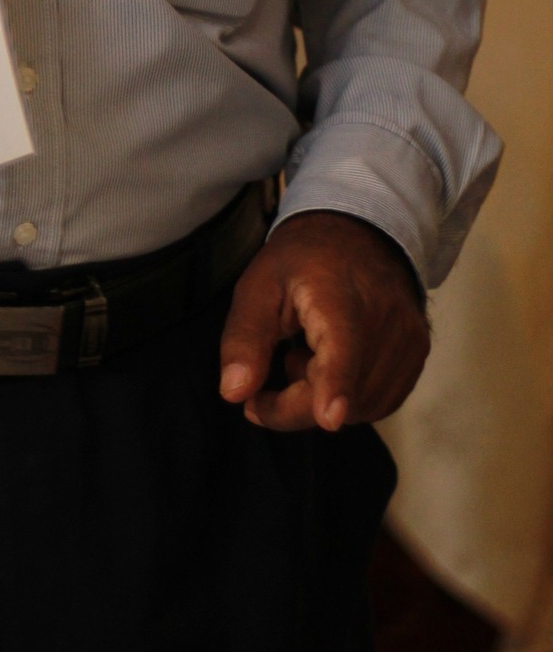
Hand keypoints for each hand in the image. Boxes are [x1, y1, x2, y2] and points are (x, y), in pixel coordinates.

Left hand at [219, 210, 429, 431]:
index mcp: (338, 294)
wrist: (359, 233)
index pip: (342, 347)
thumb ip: (244, 340)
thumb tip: (233, 392)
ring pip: (362, 406)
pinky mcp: (418, 355)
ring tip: (303, 355)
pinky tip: (330, 364)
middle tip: (259, 390)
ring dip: (321, 400)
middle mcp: (385, 317)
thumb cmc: (301, 261)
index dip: (335, 386)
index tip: (329, 418)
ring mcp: (409, 339)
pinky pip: (379, 401)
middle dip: (295, 406)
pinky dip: (348, 398)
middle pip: (345, 393)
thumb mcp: (257, 287)